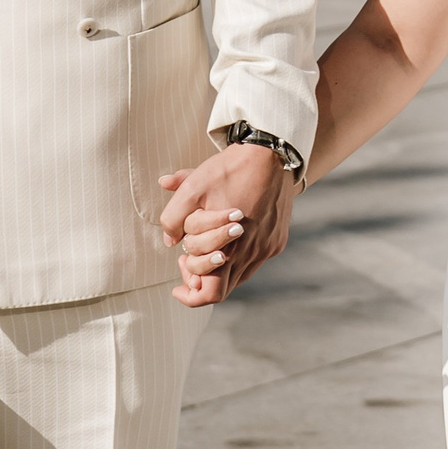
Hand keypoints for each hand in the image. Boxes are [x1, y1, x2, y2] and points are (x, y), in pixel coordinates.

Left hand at [159, 142, 297, 305]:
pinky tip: (226, 234)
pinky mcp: (277, 239)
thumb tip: (170, 241)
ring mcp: (267, 248)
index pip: (210, 293)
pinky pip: (254, 259)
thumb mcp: (192, 188)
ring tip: (204, 244)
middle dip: (199, 277)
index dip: (191, 294)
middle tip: (186, 258)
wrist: (272, 154)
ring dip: (218, 266)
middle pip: (223, 287)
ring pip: (239, 274)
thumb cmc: (229, 171)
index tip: (177, 286)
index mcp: (231, 248)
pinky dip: (236, 255)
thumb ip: (173, 218)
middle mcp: (253, 254)